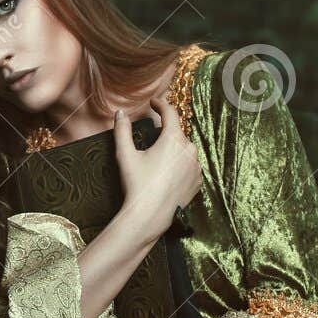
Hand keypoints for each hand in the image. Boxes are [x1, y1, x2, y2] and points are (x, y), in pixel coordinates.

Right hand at [112, 93, 201, 243]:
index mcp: (174, 139)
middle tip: (152, 135)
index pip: (170, 113)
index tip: (154, 102)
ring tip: (159, 157)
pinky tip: (168, 172)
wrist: (150, 215)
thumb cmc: (137, 184)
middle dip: (165, 132)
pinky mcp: (198, 181)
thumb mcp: (125, 155)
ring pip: (185, 150)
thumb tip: (120, 114)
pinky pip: (189, 166)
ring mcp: (196, 166)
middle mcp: (190, 149)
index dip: (160, 104)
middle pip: (177, 133)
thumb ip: (122, 131)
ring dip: (174, 149)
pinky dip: (180, 165)